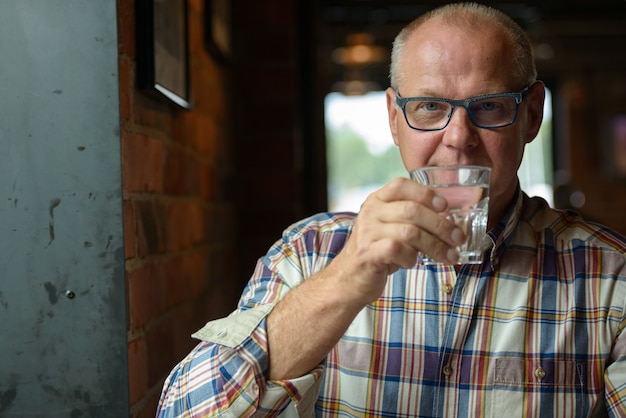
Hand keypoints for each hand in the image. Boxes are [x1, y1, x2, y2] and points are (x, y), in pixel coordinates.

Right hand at [332, 177, 465, 304]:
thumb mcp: (390, 228)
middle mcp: (370, 212)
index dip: (426, 193)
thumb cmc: (376, 252)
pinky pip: (399, 250)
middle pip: (412, 210)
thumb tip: (450, 221)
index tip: (445, 207)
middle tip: (458, 238)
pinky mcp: (368, 253)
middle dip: (441, 225)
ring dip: (435, 245)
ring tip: (448, 256)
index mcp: (376, 200)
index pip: (401, 185)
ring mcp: (367, 232)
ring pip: (410, 232)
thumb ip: (411, 219)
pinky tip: (413, 263)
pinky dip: (412, 258)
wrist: (348, 278)